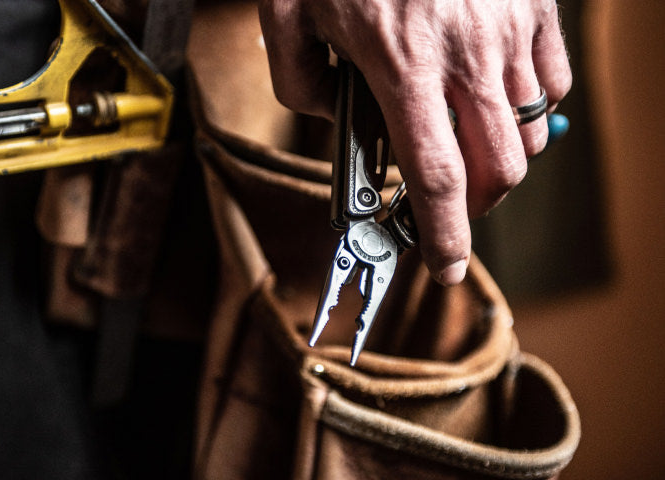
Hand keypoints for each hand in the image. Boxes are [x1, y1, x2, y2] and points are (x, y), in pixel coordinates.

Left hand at [258, 0, 571, 284]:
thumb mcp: (291, 10)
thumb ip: (299, 79)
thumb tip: (331, 117)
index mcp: (402, 62)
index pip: (436, 174)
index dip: (445, 233)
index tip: (446, 265)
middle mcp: (465, 55)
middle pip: (498, 168)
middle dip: (476, 207)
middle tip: (450, 208)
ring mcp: (509, 31)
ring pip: (530, 133)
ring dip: (500, 159)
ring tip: (465, 147)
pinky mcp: (535, 10)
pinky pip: (551, 84)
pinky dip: (529, 110)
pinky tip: (494, 99)